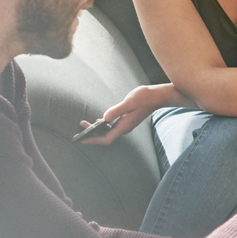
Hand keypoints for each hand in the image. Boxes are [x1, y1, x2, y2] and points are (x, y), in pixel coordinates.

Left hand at [76, 83, 190, 143]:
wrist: (157, 96)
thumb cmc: (145, 97)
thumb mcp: (129, 102)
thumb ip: (116, 110)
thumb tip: (104, 118)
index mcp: (124, 126)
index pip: (106, 139)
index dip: (93, 140)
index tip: (81, 139)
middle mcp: (125, 128)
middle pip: (105, 137)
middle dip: (91, 135)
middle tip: (78, 130)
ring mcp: (126, 125)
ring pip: (108, 132)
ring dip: (96, 129)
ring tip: (85, 124)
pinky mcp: (127, 120)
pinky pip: (112, 127)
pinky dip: (103, 125)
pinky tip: (98, 120)